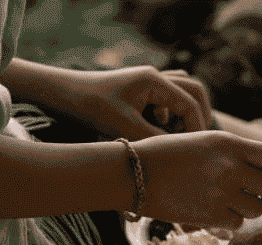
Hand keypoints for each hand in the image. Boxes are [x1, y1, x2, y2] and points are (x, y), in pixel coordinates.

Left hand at [74, 66, 212, 139]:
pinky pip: (168, 94)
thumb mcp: (126, 128)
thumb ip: (156, 140)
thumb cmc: (91, 108)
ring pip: (183, 90)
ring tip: (181, 132)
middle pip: (195, 90)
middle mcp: (155, 75)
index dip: (197, 127)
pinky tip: (159, 125)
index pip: (190, 104)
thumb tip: (181, 152)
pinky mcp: (140, 87)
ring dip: (187, 111)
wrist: (62, 94)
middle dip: (199, 115)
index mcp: (154, 80)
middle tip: (198, 138)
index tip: (196, 148)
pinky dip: (172, 109)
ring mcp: (148, 79)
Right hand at [132, 131, 261, 229]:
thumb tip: (260, 172)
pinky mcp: (210, 214)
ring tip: (238, 206)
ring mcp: (221, 192)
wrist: (134, 173)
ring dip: (252, 211)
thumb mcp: (203, 140)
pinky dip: (233, 221)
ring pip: (257, 209)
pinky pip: (237, 223)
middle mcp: (230, 167)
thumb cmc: (165, 155)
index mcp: (230, 144)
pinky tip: (220, 214)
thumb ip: (233, 153)